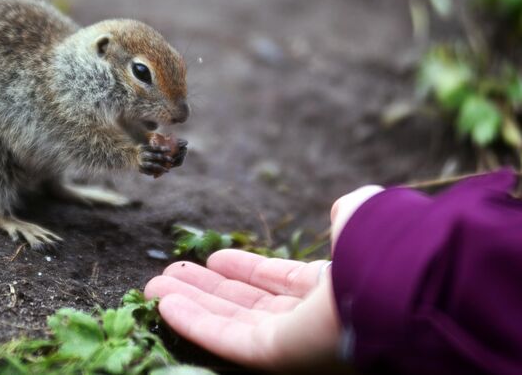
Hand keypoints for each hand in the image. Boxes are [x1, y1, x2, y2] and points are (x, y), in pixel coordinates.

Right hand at [144, 184, 383, 369]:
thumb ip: (349, 214)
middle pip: (245, 305)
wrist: (408, 287)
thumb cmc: (387, 250)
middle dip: (206, 290)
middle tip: (170, 273)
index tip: (214, 260)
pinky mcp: (277, 355)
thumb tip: (341, 207)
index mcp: (332, 289)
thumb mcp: (364, 220)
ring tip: (156, 285)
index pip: (277, 283)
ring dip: (190, 304)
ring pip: (228, 322)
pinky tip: (165, 303)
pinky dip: (193, 322)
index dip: (244, 272)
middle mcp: (309, 318)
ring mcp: (292, 340)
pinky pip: (226, 339)